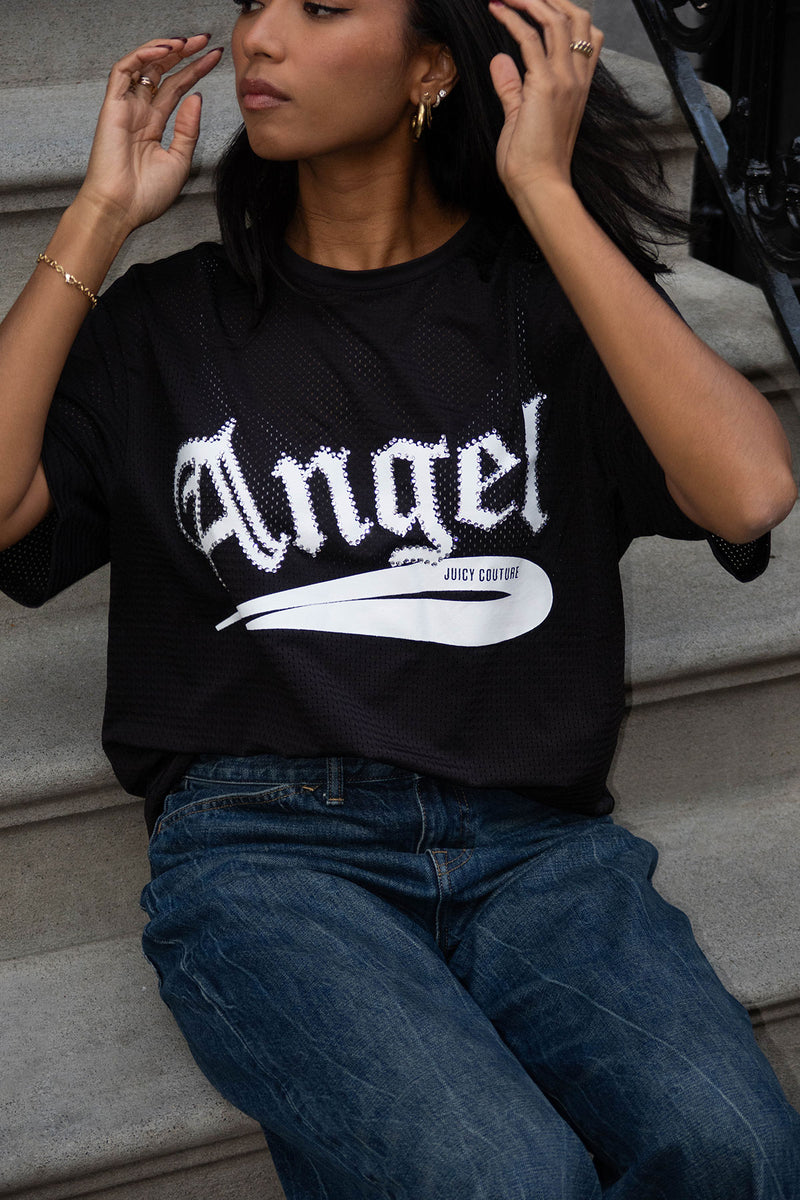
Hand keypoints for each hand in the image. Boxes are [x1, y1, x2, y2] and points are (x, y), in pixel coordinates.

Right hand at [75, 35, 223, 237]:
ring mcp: (125, 108)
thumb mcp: (179, 160)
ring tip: (188, 42)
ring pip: (144, 66)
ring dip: (165, 50)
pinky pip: (124, 71)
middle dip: (184, 54)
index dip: (195, 71)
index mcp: (154, 126)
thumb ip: (188, 129)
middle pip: (162, 73)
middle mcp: (140, 113)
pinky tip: (164, 51)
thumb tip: (196, 97)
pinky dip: (142, 56)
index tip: (215, 58)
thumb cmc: (146, 195)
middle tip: (205, 41)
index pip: (177, 89)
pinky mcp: (112, 106)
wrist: (121, 210)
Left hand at [488, 0, 602, 202]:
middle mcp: (577, 77)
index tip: (538, 4)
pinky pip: (529, 40)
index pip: (587, 33)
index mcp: (579, 84)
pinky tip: (497, 11)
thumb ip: (512, 86)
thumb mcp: (521, 116)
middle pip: (576, 17)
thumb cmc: (533, 161)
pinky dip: (512, 20)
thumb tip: (500, 59)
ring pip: (556, 20)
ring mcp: (563, 80)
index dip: (565, 11)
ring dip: (530, 1)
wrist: (540, 186)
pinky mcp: (544, 87)